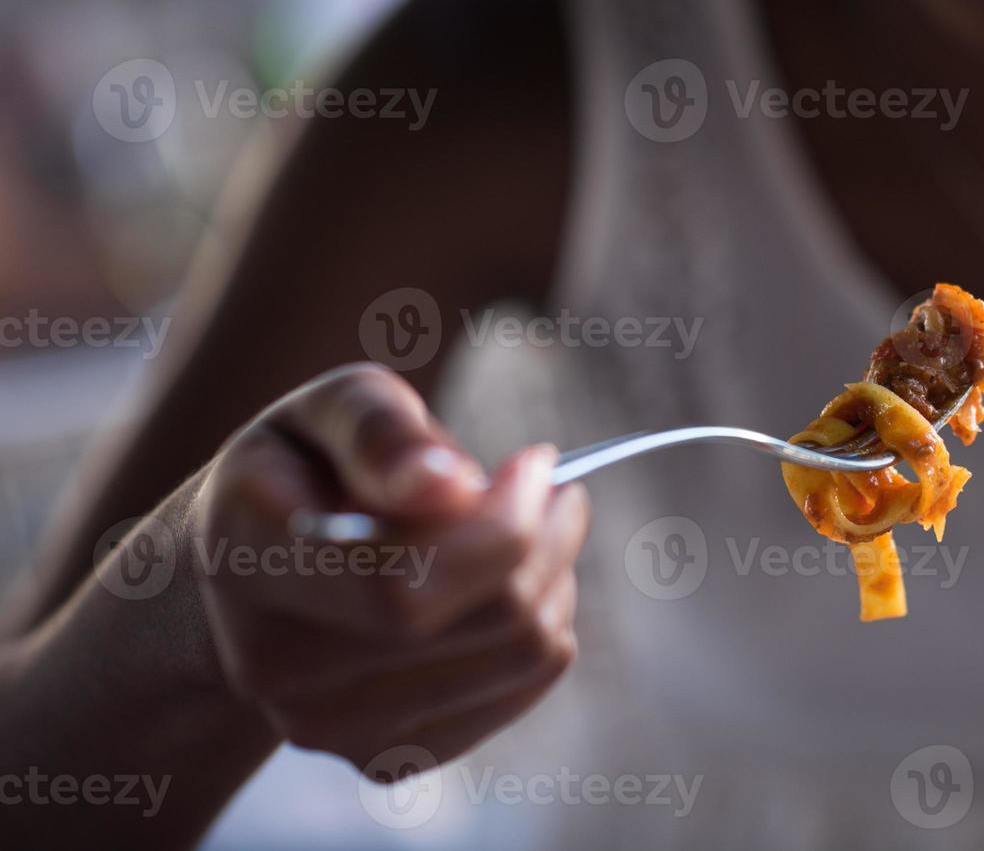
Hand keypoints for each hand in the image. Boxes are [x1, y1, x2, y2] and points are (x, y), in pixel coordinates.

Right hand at [193, 363, 587, 772]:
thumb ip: (382, 432)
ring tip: (533, 527)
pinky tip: (512, 583)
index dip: (500, 527)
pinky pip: (521, 691)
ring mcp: (325, 726)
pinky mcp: (380, 757)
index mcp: (248, 559)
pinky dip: (544, 627)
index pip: (403, 585)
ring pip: (520, 655)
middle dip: (546, 538)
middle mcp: (273, 664)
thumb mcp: (332, 407)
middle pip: (486, 618)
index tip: (533, 464)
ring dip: (554, 578)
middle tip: (551, 488)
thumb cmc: (308, 466)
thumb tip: (448, 486)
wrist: (257, 564)